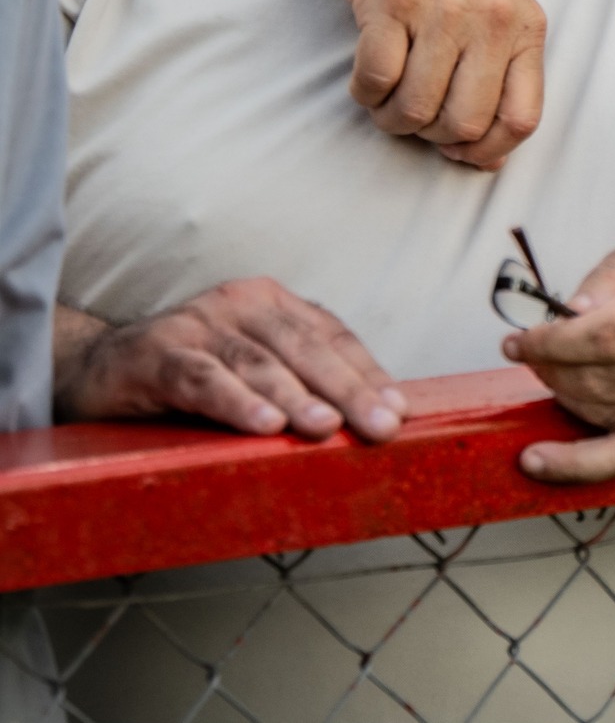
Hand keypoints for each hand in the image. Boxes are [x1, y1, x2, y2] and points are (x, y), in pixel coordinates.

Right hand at [54, 281, 404, 440]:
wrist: (99, 368)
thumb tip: (366, 421)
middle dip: (349, 389)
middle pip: (306, 348)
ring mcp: (198, 325)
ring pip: (259, 363)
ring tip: (328, 427)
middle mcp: (241, 304)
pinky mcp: (157, 353)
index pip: (333, 337)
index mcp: (274, 303)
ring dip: (298, 397)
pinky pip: (203, 379)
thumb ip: (300, 383)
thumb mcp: (252, 372)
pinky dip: (235, 401)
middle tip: (382, 426)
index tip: (399, 410)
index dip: (367, 373)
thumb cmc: (191, 375)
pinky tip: (263, 424)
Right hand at [326, 0, 547, 169]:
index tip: (455, 145)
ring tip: (385, 92)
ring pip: (415, 110)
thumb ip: (499, 75)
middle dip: (428, 134)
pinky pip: (375, 82)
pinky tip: (365, 74)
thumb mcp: (494, 8)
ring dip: (390, 116)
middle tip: (411, 111)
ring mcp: (443, 9)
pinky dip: (364, 92)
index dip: (484, 149)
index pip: (523, 119)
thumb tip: (489, 159)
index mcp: (526, 25)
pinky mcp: (391, 1)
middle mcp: (492, 19)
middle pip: (464, 124)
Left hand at [504, 228, 614, 482]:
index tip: (520, 339)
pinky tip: (537, 460)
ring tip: (550, 374)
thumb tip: (568, 312)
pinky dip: (578, 465)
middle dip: (551, 367)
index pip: (603, 335)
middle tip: (533, 353)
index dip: (550, 342)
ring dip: (563, 396)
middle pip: (600, 376)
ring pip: (607, 412)